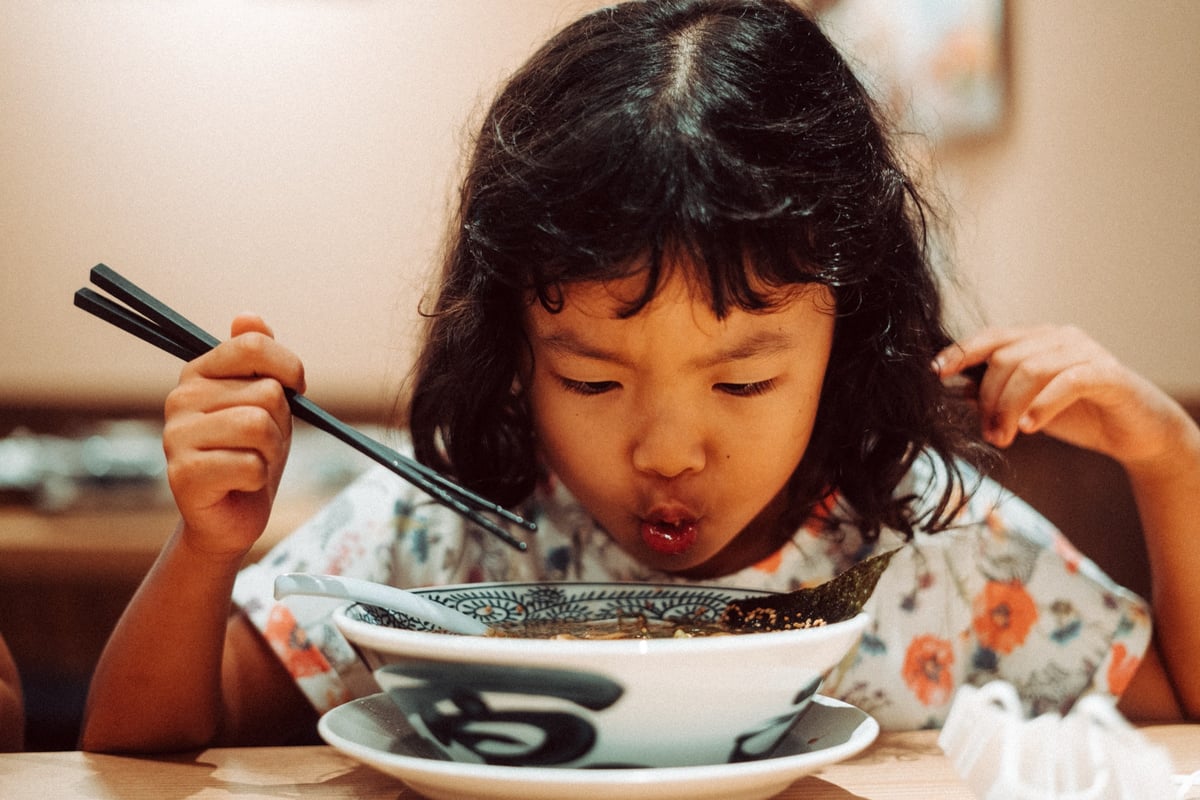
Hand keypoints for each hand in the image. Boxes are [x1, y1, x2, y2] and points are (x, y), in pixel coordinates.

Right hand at [162, 314, 305, 558]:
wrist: (231, 516)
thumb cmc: (251, 453)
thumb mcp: (265, 402)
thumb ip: (258, 359)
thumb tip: (248, 316)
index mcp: (200, 373)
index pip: (253, 346)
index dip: (289, 367)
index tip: (296, 388)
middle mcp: (181, 398)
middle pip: (266, 392)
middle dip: (280, 424)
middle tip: (261, 444)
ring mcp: (177, 436)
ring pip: (259, 427)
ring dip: (271, 451)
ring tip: (252, 462)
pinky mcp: (183, 474)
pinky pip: (250, 465)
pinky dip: (257, 478)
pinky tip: (240, 484)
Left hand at [935, 325, 1190, 470]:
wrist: (1134, 431)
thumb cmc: (1077, 414)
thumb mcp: (1026, 406)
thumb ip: (996, 394)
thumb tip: (956, 390)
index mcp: (1036, 339)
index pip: (990, 337)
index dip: (960, 352)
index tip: (935, 373)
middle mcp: (1059, 337)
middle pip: (1005, 357)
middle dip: (987, 399)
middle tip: (988, 433)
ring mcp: (1085, 351)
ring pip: (1031, 369)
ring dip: (1008, 408)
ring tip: (1003, 438)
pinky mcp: (1107, 373)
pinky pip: (1067, 382)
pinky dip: (1041, 405)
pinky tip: (1028, 427)